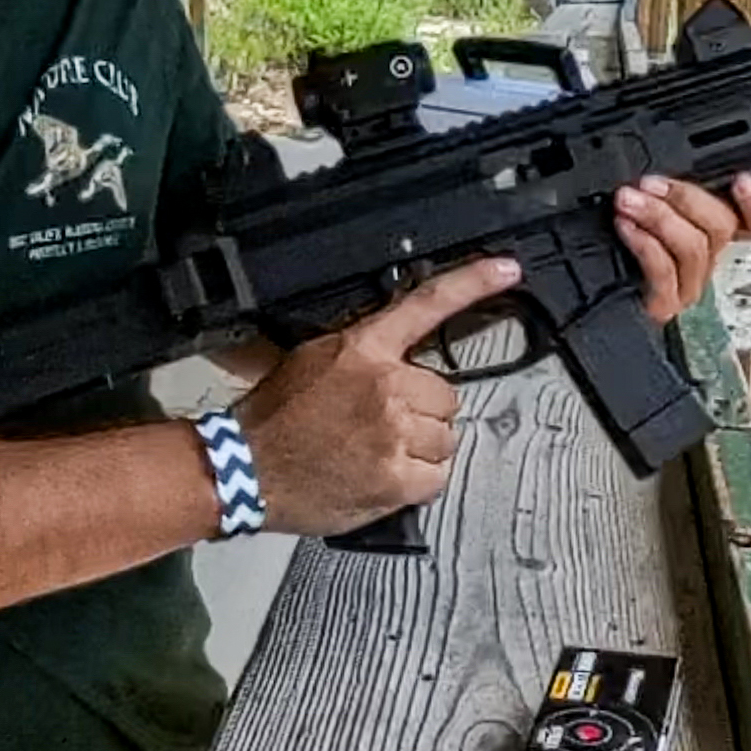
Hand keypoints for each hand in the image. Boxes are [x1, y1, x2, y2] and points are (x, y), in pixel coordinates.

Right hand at [233, 256, 523, 537]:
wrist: (244, 467)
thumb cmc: (273, 419)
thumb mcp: (312, 360)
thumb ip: (362, 354)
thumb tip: (395, 356)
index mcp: (363, 349)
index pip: (425, 305)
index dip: (472, 282)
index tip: (506, 269)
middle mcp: (385, 387)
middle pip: (445, 395)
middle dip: (422, 411)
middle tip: (384, 424)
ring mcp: (393, 434)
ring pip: (445, 438)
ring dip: (421, 447)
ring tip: (379, 452)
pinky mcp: (395, 478)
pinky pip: (436, 477)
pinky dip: (418, 481)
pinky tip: (386, 477)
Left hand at [612, 172, 750, 322]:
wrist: (588, 288)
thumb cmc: (618, 238)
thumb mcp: (649, 203)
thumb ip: (670, 189)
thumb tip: (668, 171)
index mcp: (714, 231)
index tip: (741, 182)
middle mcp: (709, 260)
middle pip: (722, 227)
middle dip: (685, 198)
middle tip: (650, 183)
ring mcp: (689, 285)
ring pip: (693, 247)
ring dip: (658, 217)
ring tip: (627, 200)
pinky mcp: (665, 304)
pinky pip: (665, 272)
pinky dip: (645, 244)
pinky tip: (626, 227)